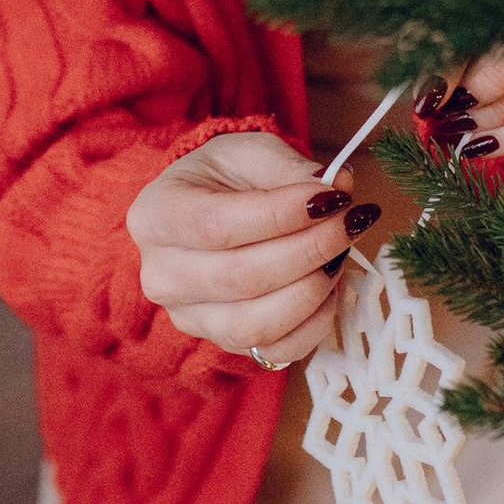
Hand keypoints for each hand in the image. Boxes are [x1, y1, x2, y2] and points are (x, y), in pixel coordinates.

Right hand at [124, 129, 377, 370]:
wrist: (206, 211)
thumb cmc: (224, 179)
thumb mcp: (248, 152)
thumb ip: (289, 167)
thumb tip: (337, 185)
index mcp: (154, 216)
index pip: (217, 225)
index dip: (282, 215)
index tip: (333, 196)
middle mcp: (162, 275)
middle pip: (240, 278)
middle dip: (310, 250)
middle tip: (350, 221)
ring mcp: (189, 317)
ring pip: (256, 324)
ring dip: (313, 290)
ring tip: (341, 253)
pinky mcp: (222, 343)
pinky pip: (276, 351)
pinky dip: (314, 324)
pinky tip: (331, 288)